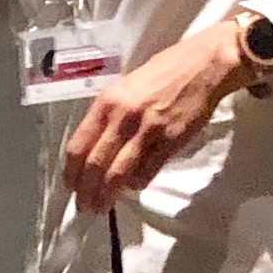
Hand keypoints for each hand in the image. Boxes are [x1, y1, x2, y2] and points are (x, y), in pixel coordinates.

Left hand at [62, 20, 248, 214]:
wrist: (202, 66)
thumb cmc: (163, 74)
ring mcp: (147, 130)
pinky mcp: (170, 141)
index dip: (71, 172)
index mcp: (106, 103)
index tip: (70, 186)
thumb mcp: (125, 88)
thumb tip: (94, 148)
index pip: (78, 146)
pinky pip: (146, 172)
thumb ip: (108, 116)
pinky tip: (133, 186)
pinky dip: (136, 184)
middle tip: (85, 206)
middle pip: (95, 165)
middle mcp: (122, 117)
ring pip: (118, 174)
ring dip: (107, 196)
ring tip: (102, 206)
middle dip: (86, 191)